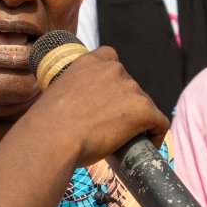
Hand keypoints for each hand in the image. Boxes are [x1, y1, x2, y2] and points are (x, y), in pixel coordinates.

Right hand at [22, 46, 167, 169]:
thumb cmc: (47, 126)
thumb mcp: (57, 96)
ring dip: (138, 121)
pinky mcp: (143, 109)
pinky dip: (156, 134)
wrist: (52, 138)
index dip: (113, 82)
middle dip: (124, 105)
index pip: (111, 60)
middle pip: (130, 87)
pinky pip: (160, 123)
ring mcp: (130, 88)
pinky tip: (148, 146)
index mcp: (89, 62)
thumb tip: (76, 114)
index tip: (107, 101)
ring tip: (126, 141)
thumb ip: (72, 95)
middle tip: (112, 128)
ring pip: (144, 105)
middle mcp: (113, 69)